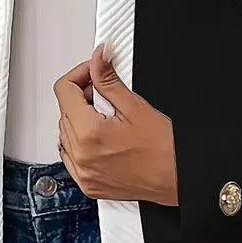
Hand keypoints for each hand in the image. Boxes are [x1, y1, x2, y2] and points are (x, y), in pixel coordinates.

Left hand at [54, 44, 178, 205]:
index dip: (79, 74)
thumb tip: (99, 58)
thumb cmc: (164, 149)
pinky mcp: (88, 184)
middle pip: (64, 111)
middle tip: (106, 95)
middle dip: (81, 96)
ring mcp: (83, 172)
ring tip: (107, 118)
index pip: (64, 90)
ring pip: (65, 133)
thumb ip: (108, 79)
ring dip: (79, 120)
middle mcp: (81, 156)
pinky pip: (70, 157)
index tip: (92, 72)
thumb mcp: (135, 106)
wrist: (177, 178)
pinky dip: (79, 144)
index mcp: (89, 133)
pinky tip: (100, 138)